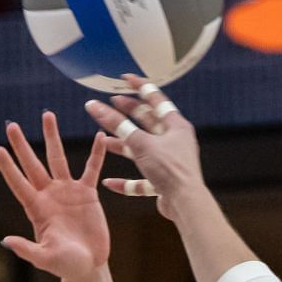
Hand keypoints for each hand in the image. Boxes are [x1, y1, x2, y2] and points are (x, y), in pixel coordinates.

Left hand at [0, 111, 110, 279]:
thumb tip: (5, 241)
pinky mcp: (88, 193)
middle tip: (11, 124)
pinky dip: (96, 154)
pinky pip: (91, 169)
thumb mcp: (44, 258)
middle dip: (21, 145)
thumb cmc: (64, 265)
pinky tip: (98, 136)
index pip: (18, 183)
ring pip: (58, 158)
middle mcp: (49, 195)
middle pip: (32, 164)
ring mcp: (68, 192)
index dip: (8, 167)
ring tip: (47, 115)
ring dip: (53, 137)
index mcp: (36, 209)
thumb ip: (26, 249)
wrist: (88, 266)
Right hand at [83, 75, 206, 221]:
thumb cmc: (170, 169)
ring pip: (141, 150)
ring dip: (123, 146)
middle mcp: (174, 141)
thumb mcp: (141, 143)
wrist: (186, 203)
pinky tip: (110, 182)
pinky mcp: (163, 182)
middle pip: (148, 122)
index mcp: (175, 126)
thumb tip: (95, 106)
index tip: (124, 78)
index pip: (156, 99)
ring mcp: (168, 162)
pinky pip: (141, 179)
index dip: (139, 86)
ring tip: (104, 140)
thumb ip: (117, 125)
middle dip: (128, 113)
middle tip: (111, 104)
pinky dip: (126, 181)